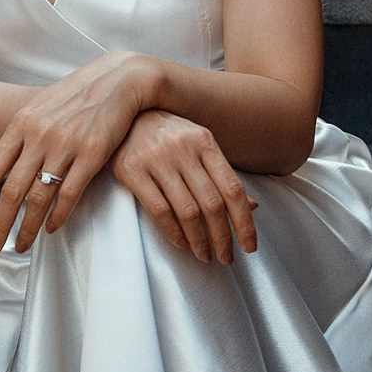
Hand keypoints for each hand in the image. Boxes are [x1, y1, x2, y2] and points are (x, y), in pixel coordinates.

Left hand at [0, 52, 161, 254]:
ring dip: (27, 228)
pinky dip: (58, 216)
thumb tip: (3, 166)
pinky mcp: (92, 153)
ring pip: (38, 197)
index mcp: (21, 124)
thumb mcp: (40, 108)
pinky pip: (69, 193)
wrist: (119, 79)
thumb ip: (22, 136)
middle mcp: (38, 135)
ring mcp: (65, 145)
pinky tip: (52, 229)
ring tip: (22, 246)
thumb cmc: (77, 96)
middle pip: (10, 191)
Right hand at [110, 109, 257, 262]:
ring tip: (205, 255)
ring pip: (187, 211)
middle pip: (212, 204)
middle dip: (223, 238)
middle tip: (226, 258)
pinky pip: (159, 210)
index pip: (233, 188)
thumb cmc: (165, 133)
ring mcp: (156, 158)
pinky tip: (182, 243)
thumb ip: (221, 174)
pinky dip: (174, 233)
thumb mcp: (197, 144)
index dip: (245, 222)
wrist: (119, 113)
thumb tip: (252, 206)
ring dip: (199, 241)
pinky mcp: (132, 170)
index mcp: (204, 141)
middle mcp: (183, 148)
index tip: (249, 246)